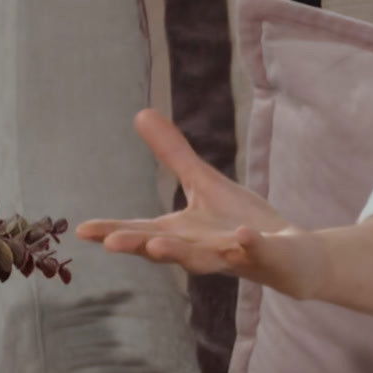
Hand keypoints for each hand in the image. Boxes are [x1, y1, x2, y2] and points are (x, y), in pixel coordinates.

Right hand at [74, 109, 328, 300]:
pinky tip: (243, 236)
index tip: (83, 230)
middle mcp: (200, 250)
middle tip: (112, 243)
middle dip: (139, 246)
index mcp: (181, 234)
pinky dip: (249, 245)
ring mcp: (233, 255)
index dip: (113, 232)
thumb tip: (140, 113)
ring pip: (203, 259)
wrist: (290, 254)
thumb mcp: (203, 183)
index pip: (141, 233)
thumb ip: (173, 154)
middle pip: (165, 249)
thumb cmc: (238, 221)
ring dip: (181, 254)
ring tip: (157, 246)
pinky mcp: (266, 254)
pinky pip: (256, 250)